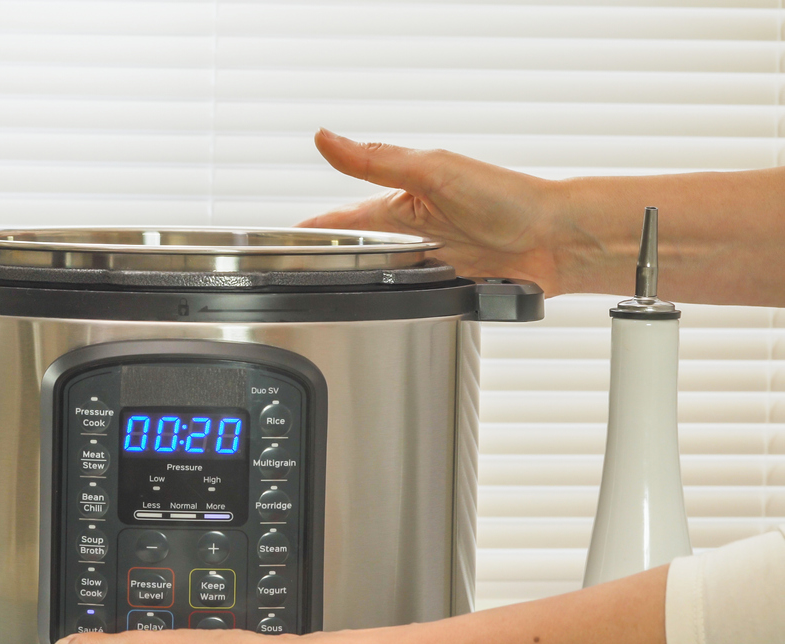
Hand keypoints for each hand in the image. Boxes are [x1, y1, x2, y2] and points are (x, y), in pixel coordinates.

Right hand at [299, 129, 574, 294]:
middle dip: (328, 263)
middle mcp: (413, 233)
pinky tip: (384, 314)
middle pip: (355, 252)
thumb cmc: (507, 198)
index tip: (279, 240)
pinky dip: (396, 306)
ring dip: (360, 288)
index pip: (342, 216)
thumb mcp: (432, 172)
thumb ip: (376, 161)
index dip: (312, 227)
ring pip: (380, 279)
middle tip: (295, 276)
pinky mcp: (450, 287)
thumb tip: (326, 138)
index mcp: (401, 203)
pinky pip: (412, 300)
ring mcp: (431, 262)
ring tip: (330, 301)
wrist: (556, 239)